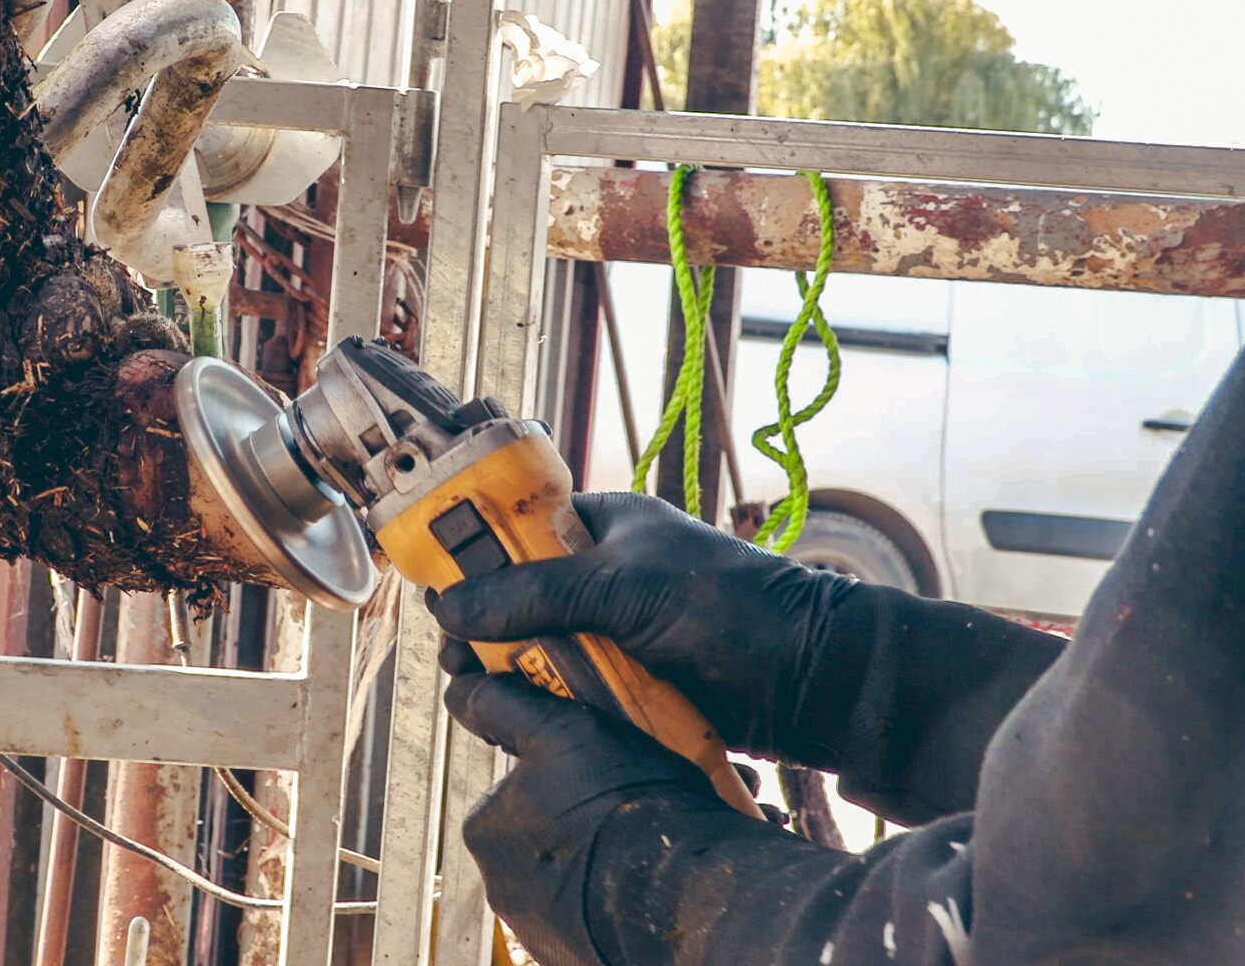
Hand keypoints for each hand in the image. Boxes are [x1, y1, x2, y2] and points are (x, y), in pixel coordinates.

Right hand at [429, 491, 873, 771]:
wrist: (808, 680)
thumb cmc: (728, 606)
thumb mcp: (622, 588)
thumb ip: (535, 595)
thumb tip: (451, 609)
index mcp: (600, 526)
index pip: (514, 529)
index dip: (471, 553)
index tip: (436, 586)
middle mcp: (597, 576)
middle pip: (513, 598)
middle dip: (483, 627)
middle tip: (459, 657)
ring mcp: (610, 633)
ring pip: (533, 651)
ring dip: (508, 672)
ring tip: (483, 690)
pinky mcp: (622, 686)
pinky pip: (563, 693)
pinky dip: (542, 706)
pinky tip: (521, 718)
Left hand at [440, 640, 732, 965]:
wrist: (682, 894)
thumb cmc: (618, 805)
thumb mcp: (558, 730)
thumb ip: (503, 706)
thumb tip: (460, 689)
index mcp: (486, 830)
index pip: (516, 786)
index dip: (560, 767)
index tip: (599, 763)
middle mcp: (501, 886)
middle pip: (543, 831)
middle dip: (581, 815)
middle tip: (629, 800)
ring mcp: (540, 928)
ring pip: (572, 872)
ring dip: (603, 853)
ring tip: (648, 838)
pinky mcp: (579, 952)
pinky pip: (596, 911)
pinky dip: (618, 892)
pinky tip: (650, 873)